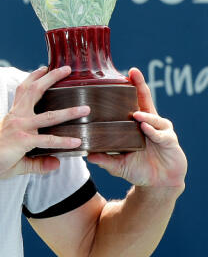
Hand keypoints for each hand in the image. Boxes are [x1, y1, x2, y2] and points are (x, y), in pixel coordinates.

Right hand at [0, 66, 89, 179]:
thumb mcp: (19, 158)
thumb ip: (39, 161)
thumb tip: (58, 163)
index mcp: (13, 116)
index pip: (23, 90)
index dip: (33, 77)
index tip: (44, 67)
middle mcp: (17, 117)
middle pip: (34, 91)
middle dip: (51, 78)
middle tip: (66, 69)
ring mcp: (21, 128)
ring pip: (49, 116)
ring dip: (69, 111)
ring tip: (86, 108)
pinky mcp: (23, 141)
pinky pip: (48, 140)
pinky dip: (64, 141)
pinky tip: (77, 142)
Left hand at [86, 68, 186, 190]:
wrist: (157, 184)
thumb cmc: (138, 169)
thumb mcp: (117, 165)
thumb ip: (104, 159)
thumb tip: (86, 155)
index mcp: (136, 124)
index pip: (133, 102)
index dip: (131, 87)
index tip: (124, 73)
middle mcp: (149, 123)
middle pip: (145, 100)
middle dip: (140, 85)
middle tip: (133, 72)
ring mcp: (161, 131)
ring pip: (153, 118)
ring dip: (144, 116)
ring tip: (136, 116)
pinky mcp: (170, 141)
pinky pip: (161, 134)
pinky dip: (153, 132)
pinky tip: (145, 129)